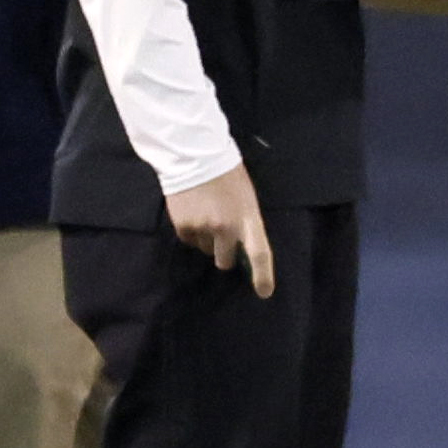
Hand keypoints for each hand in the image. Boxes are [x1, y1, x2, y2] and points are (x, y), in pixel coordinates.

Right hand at [164, 161, 273, 297]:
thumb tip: (241, 245)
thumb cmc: (227, 174)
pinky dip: (191, 231)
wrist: (193, 154)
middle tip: (221, 236)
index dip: (263, 276)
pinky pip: (189, 239)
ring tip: (206, 213)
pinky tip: (192, 211)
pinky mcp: (184, 225)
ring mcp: (204, 228)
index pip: (260, 253)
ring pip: (205, 249)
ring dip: (207, 240)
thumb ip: (245, 221)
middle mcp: (226, 227)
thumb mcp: (246, 196)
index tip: (264, 292)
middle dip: (224, 255)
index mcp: (248, 217)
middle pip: (225, 260)